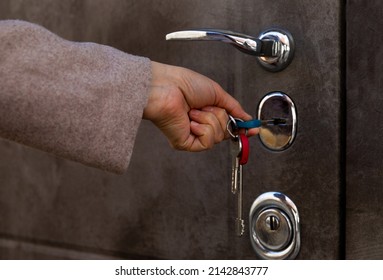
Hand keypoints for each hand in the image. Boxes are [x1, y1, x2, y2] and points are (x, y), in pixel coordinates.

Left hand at [143, 61, 257, 150]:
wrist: (167, 87)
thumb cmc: (184, 84)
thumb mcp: (217, 93)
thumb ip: (234, 107)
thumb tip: (247, 118)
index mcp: (207, 113)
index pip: (228, 126)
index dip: (242, 128)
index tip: (253, 130)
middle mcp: (201, 125)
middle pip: (226, 131)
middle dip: (220, 116)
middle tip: (206, 106)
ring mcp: (193, 135)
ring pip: (218, 136)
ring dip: (209, 119)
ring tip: (194, 110)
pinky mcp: (186, 143)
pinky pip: (207, 141)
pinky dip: (202, 128)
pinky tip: (191, 120)